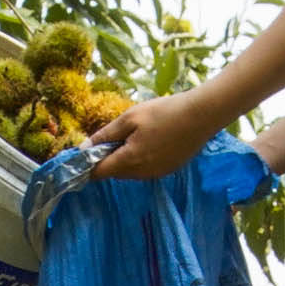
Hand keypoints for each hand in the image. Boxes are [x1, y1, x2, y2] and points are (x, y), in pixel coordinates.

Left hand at [88, 89, 220, 181]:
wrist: (202, 115)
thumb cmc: (164, 112)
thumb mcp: (130, 117)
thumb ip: (105, 135)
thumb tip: (83, 149)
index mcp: (130, 160)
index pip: (99, 173)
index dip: (87, 166)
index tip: (82, 155)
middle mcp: (142, 173)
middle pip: (114, 173)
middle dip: (108, 158)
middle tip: (115, 135)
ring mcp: (157, 174)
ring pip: (130, 172)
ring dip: (125, 159)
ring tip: (135, 134)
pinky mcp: (168, 170)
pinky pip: (145, 169)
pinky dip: (140, 159)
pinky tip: (151, 140)